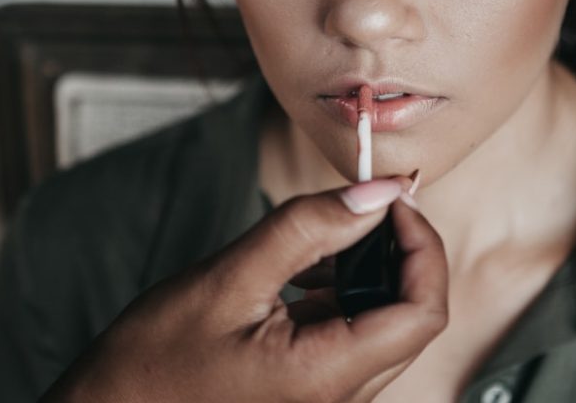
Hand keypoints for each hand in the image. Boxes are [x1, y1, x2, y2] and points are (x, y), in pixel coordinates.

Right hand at [41, 178, 447, 402]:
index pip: (423, 311)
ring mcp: (327, 396)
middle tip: (367, 203)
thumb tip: (376, 194)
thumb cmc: (152, 363)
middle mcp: (340, 397)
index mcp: (327, 376)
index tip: (394, 200)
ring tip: (325, 235)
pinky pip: (351, 335)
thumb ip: (308, 229)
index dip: (422, 247)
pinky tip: (304, 268)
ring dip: (368, 270)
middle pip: (411, 317)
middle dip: (399, 251)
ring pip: (384, 323)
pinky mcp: (312, 387)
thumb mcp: (229, 278)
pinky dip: (341, 292)